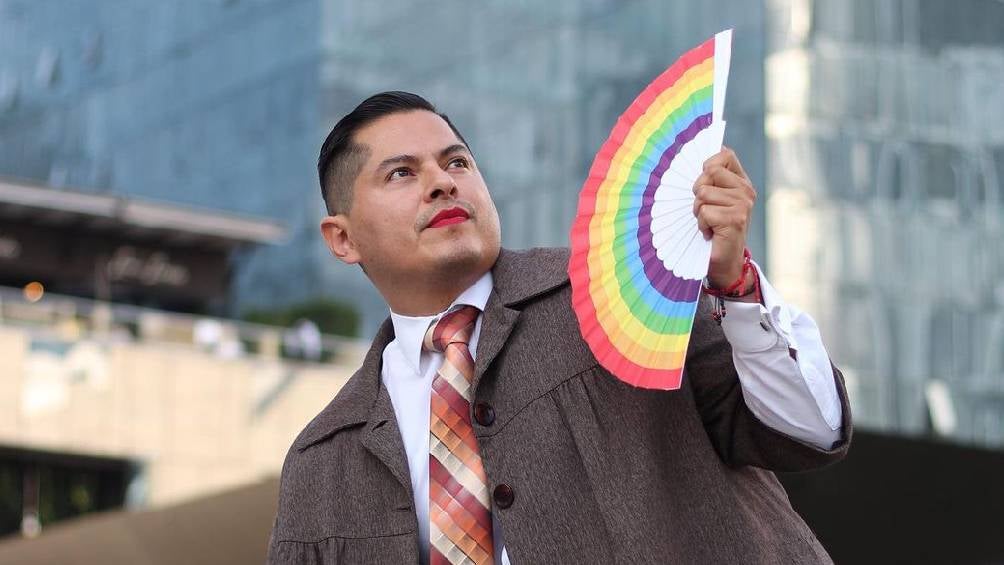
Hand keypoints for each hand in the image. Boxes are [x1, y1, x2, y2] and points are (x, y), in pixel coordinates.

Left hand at [692, 146, 756, 289]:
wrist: (725, 262)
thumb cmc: (713, 229)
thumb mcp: (711, 200)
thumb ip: (709, 180)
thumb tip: (693, 156)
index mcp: (741, 182)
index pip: (725, 154)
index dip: (708, 165)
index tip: (705, 185)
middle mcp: (746, 191)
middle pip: (709, 172)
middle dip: (698, 192)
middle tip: (706, 210)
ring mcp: (743, 204)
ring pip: (703, 194)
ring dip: (698, 211)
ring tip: (709, 223)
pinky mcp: (735, 219)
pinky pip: (705, 212)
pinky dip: (701, 225)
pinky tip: (711, 233)